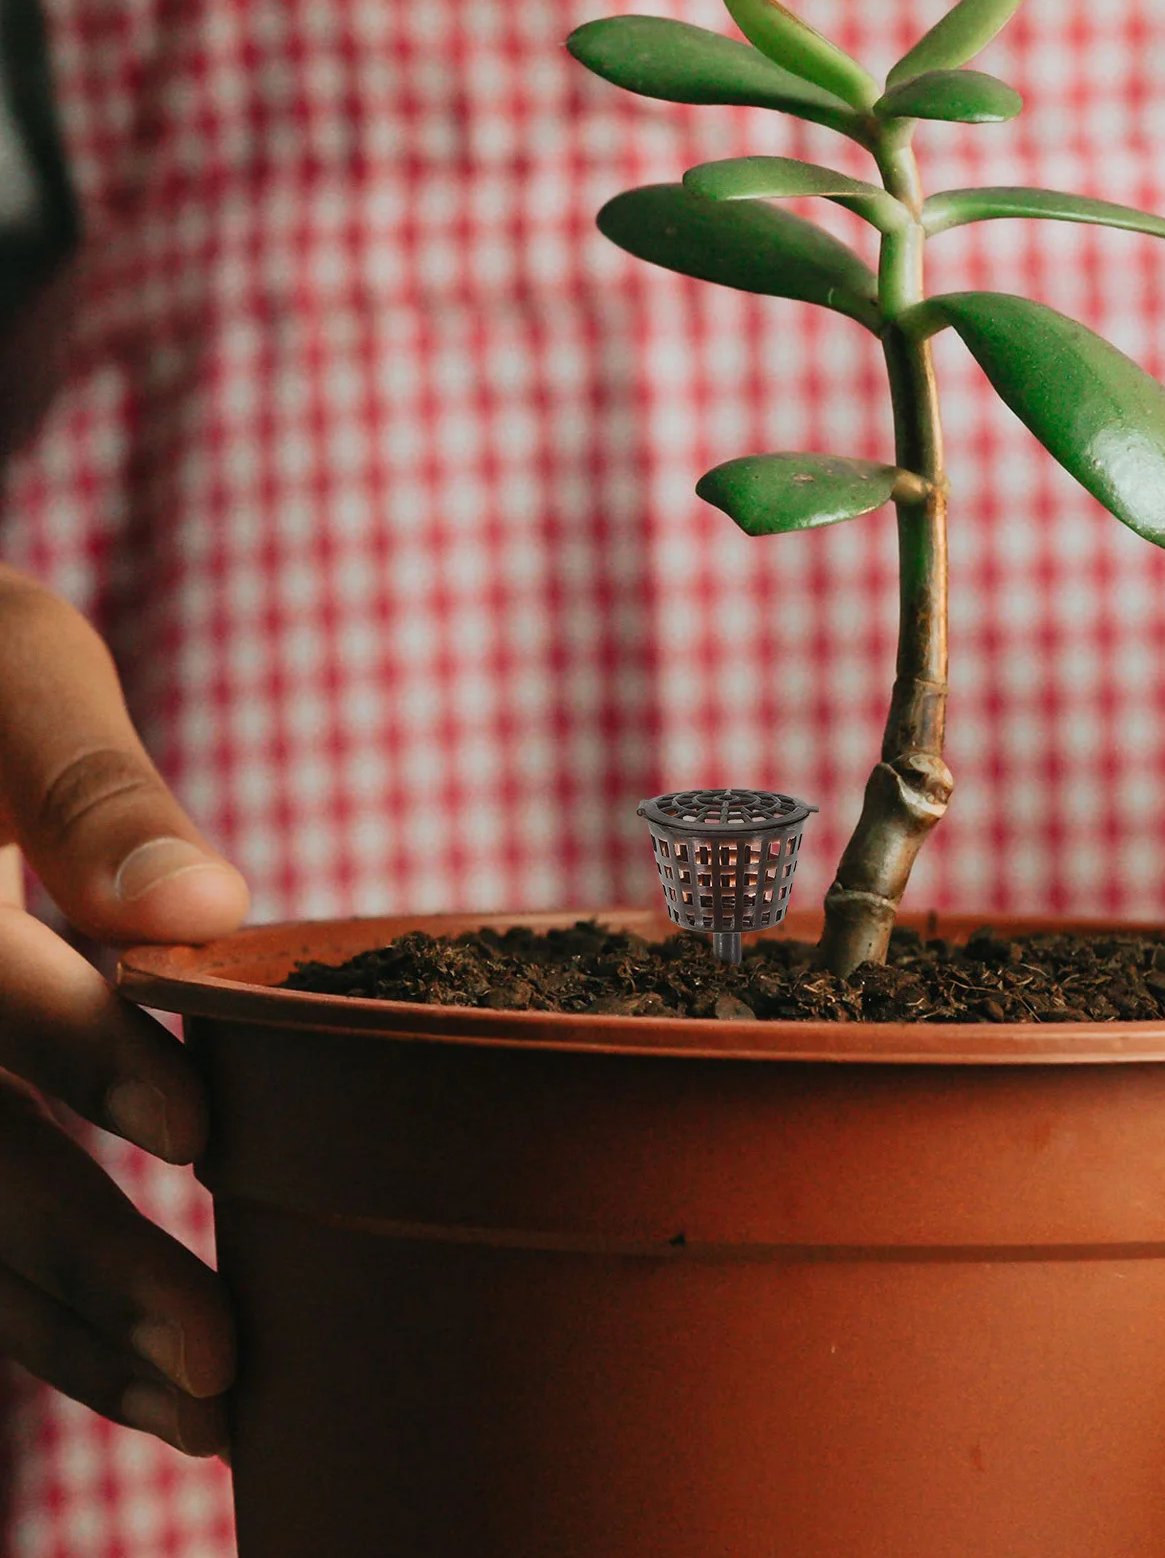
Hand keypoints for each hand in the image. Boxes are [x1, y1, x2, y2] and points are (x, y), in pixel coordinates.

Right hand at [0, 566, 248, 1455]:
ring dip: (61, 1330)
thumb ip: (91, 786)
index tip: (200, 1129)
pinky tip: (118, 1371)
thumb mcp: (13, 673)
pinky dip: (29, 1311)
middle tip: (222, 1359)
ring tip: (203, 1412)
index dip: (79, 1049)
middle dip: (84, 1258)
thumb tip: (206, 906)